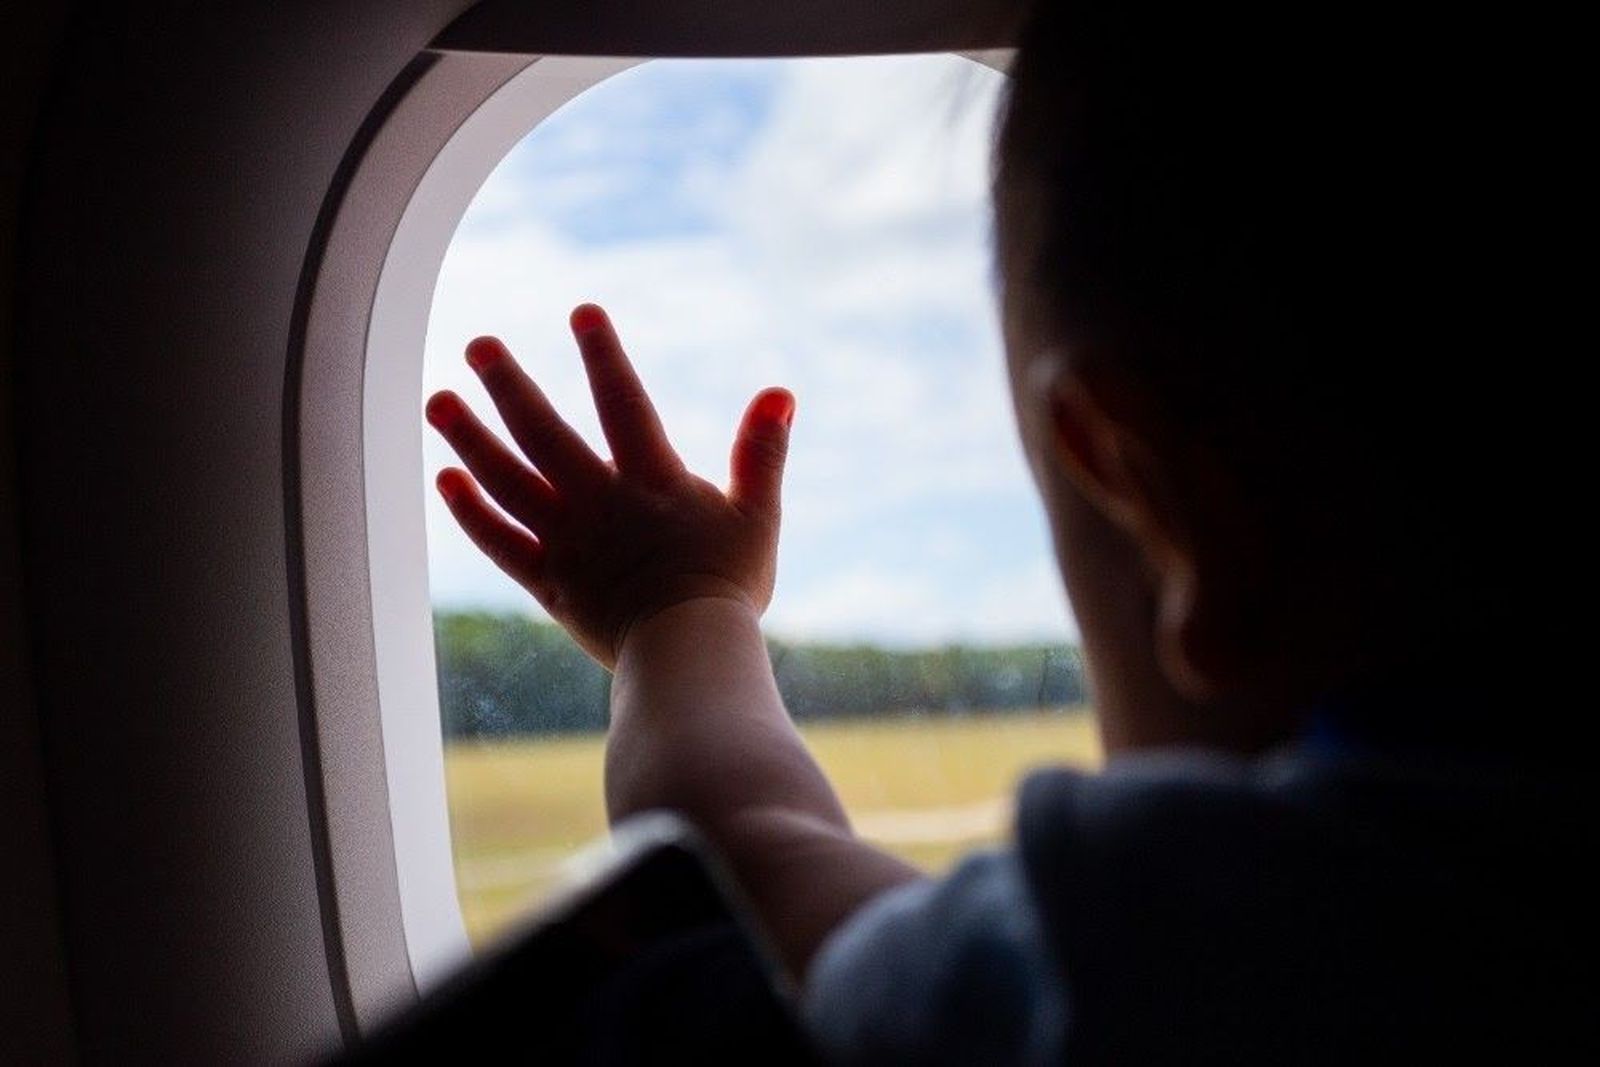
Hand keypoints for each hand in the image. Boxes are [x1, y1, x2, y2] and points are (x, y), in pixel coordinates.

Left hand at [424, 303, 795, 669]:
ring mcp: (566, 543)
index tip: (582, 312)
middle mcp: (599, 504)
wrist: (688, 655)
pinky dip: (471, 512)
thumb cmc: (728, 586)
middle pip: (544, 434)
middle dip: (509, 385)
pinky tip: (447, 478)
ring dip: (470, 438)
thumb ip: (762, 452)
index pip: (623, 404)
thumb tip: (780, 392)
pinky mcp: (548, 584)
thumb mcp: (758, 515)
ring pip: (508, 481)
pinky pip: (500, 543)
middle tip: (478, 345)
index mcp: (651, 482)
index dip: (604, 356)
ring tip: (439, 400)